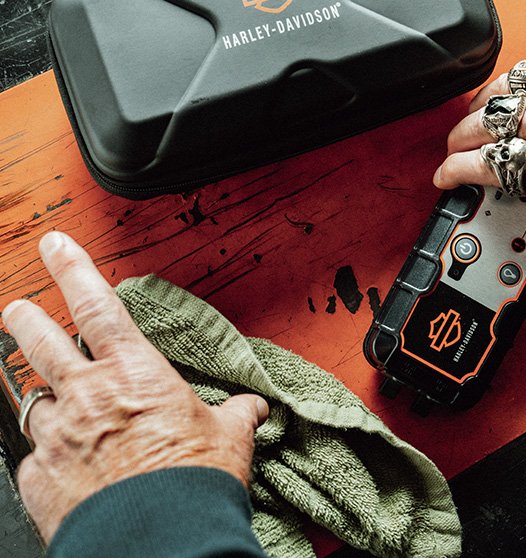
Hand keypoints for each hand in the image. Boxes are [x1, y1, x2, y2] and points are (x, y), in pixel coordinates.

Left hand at [2, 232, 268, 542]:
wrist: (158, 536)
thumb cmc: (194, 479)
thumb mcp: (228, 436)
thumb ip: (235, 414)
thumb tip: (254, 407)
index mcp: (133, 373)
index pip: (96, 305)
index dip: (73, 269)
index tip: (55, 244)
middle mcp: (86, 396)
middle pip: (41, 343)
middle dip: (26, 319)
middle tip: (16, 307)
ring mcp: (56, 437)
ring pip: (32, 402)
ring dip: (37, 395)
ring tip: (42, 396)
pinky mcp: (38, 479)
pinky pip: (35, 459)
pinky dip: (48, 458)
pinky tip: (64, 468)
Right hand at [434, 63, 525, 280]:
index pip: (483, 165)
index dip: (453, 171)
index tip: (445, 177)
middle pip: (482, 126)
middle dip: (458, 141)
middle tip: (455, 152)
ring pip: (500, 93)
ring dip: (480, 109)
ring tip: (474, 121)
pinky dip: (510, 86)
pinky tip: (511, 94)